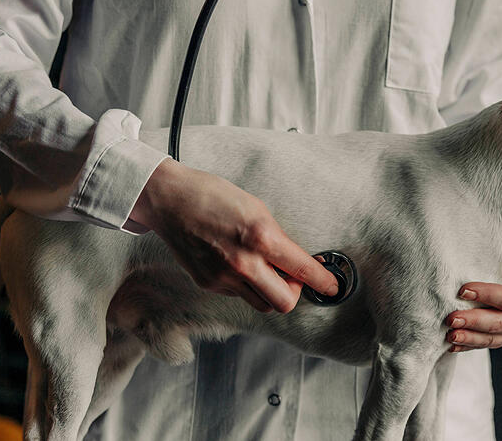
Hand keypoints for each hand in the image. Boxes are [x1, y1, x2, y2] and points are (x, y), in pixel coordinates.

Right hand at [130, 158, 337, 312]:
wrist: (169, 200)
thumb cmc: (213, 196)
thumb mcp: (257, 209)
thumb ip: (278, 239)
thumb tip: (296, 261)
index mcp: (261, 238)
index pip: (303, 270)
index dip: (323, 282)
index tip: (332, 286)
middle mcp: (243, 263)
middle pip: (284, 303)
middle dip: (295, 293)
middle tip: (294, 279)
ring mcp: (223, 277)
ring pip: (261, 304)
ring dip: (270, 292)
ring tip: (265, 270)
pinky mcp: (208, 284)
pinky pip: (238, 295)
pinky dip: (246, 284)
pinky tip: (236, 262)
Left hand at [444, 241, 501, 351]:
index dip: (489, 295)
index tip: (465, 290)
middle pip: (500, 323)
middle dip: (475, 321)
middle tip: (452, 318)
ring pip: (492, 339)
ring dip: (470, 337)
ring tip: (451, 335)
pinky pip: (485, 344)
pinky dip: (468, 345)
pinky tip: (452, 345)